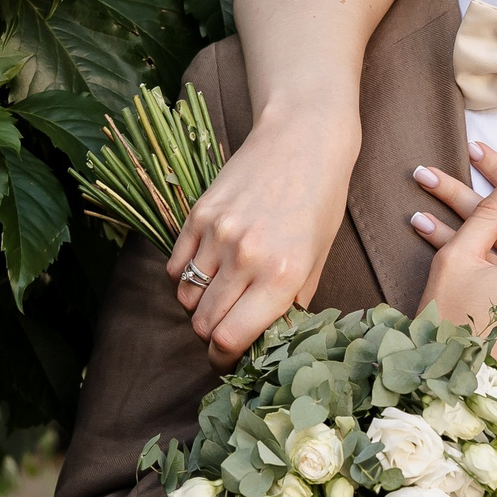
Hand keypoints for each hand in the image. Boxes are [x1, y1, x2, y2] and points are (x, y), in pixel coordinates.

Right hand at [167, 110, 357, 366]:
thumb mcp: (319, 257)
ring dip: (198, 306)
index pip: (231, 339)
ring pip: (186, 297)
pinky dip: (185, 277)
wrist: (303, 138)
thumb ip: (292, 301)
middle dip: (211, 335)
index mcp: (282, 276)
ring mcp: (218, 234)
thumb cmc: (320, 200)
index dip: (224, 358)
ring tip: (218, 295)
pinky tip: (205, 269)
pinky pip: (176, 266)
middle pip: (204, 324)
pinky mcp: (198, 214)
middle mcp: (246, 258)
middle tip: (225, 328)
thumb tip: (267, 336)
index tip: (227, 358)